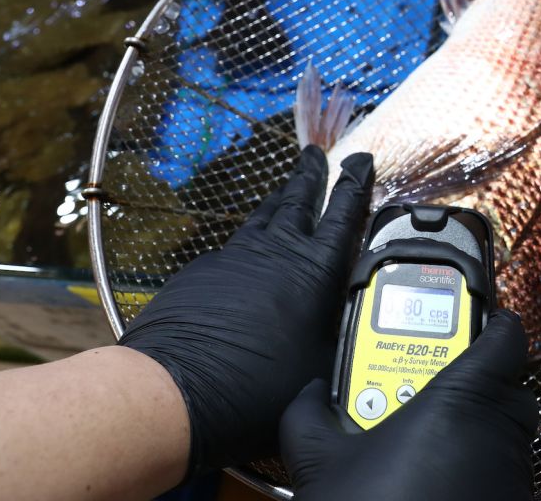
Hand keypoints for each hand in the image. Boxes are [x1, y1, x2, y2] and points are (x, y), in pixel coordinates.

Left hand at [119, 146, 373, 476]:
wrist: (180, 384)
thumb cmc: (258, 384)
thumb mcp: (321, 366)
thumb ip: (335, 339)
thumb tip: (343, 341)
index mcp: (314, 270)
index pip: (342, 214)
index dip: (354, 184)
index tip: (360, 161)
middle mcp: (275, 252)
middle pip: (297, 200)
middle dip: (310, 174)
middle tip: (316, 154)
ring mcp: (235, 257)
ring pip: (263, 217)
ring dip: (278, 200)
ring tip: (285, 189)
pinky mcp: (202, 272)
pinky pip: (231, 247)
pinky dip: (245, 241)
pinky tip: (244, 251)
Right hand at [281, 310, 537, 500]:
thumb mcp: (319, 462)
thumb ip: (309, 414)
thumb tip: (309, 391)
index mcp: (462, 401)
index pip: (506, 339)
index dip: (494, 325)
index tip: (477, 322)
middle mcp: (499, 435)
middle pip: (509, 388)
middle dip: (478, 383)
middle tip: (432, 390)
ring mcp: (512, 477)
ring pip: (507, 436)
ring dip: (478, 432)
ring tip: (426, 444)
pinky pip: (503, 476)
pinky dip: (480, 471)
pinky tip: (437, 485)